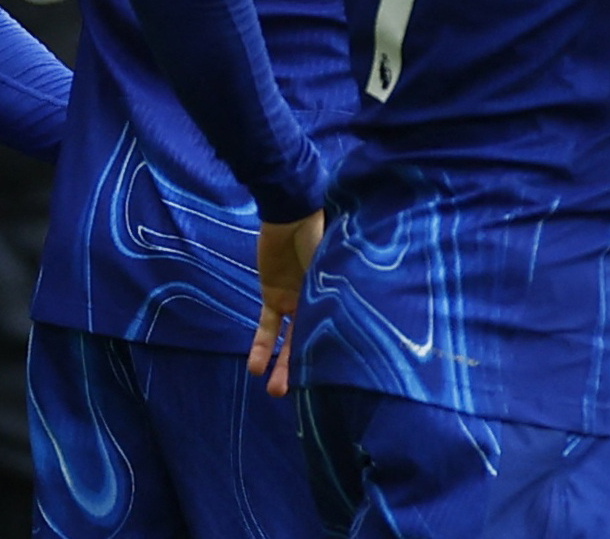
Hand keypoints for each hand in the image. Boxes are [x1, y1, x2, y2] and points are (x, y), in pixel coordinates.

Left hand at [249, 209, 323, 397]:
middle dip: (306, 371)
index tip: (336, 387)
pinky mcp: (272, 295)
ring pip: (289, 342)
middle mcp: (318, 305)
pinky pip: (267, 327)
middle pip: (313, 345)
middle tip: (299, 396)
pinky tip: (255, 367)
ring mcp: (295, 302)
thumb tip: (354, 327)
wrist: (291, 213)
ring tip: (275, 391)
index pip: (337, 336)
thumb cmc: (319, 238)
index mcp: (338, 300)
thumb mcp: (333, 270)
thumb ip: (338, 297)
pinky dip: (262, 346)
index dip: (335, 361)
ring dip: (282, 367)